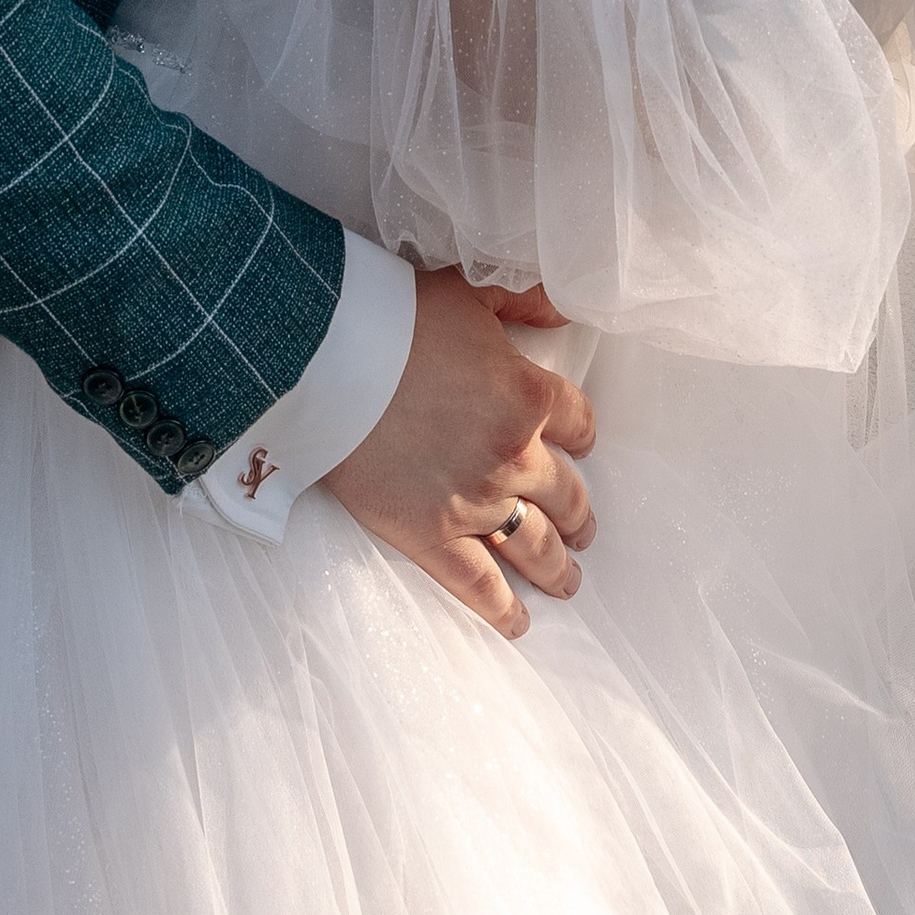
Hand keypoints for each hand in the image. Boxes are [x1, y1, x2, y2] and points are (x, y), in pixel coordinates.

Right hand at [323, 267, 597, 638]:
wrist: (329, 357)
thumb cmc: (397, 315)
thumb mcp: (470, 290)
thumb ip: (523, 300)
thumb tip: (564, 309)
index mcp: (528, 395)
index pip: (578, 422)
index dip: (582, 434)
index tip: (580, 446)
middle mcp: (512, 455)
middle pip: (566, 495)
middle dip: (579, 515)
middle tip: (584, 530)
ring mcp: (475, 502)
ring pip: (535, 545)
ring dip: (558, 566)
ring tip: (567, 580)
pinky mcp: (430, 536)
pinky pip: (479, 585)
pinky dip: (503, 609)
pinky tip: (520, 624)